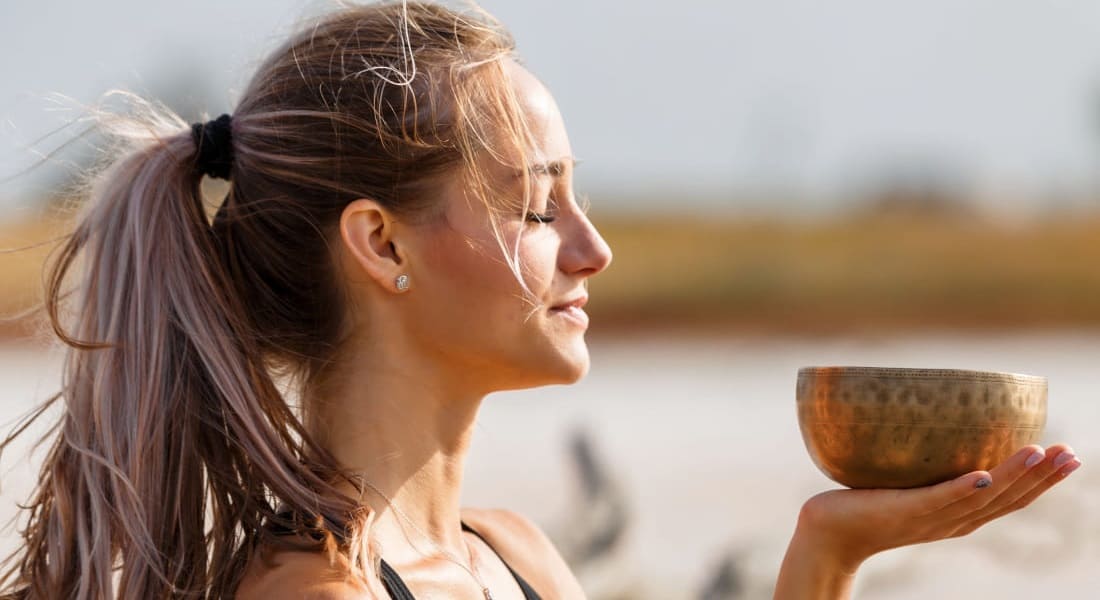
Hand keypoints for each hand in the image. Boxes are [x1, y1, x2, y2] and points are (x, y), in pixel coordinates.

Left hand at [774, 444, 1080, 598]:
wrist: (828, 532)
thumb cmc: (863, 501)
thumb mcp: (905, 482)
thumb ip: (926, 462)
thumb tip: (935, 417)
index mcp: (958, 514)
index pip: (1010, 499)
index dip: (1042, 480)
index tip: (1069, 456)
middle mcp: (952, 520)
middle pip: (1008, 501)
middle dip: (1043, 478)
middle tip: (1073, 454)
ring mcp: (931, 518)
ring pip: (982, 499)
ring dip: (1013, 477)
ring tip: (1040, 452)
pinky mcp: (906, 511)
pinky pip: (939, 500)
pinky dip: (963, 490)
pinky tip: (983, 476)